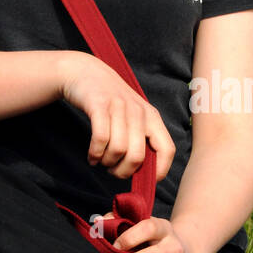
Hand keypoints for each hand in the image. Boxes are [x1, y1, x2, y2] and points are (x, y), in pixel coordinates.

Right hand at [59, 52, 175, 181]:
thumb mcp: (133, 115)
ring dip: (106, 162)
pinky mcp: (99, 105)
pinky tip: (91, 156)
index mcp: (151, 117)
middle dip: (123, 171)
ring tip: (100, 161)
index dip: (160, 170)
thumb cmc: (110, 101)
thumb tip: (144, 173)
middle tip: (113, 171)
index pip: (167, 149)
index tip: (145, 180)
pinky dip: (95, 153)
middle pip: (138, 156)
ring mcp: (118, 107)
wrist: (86, 72)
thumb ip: (140, 138)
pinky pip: (100, 138)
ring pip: (118, 149)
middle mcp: (138, 112)